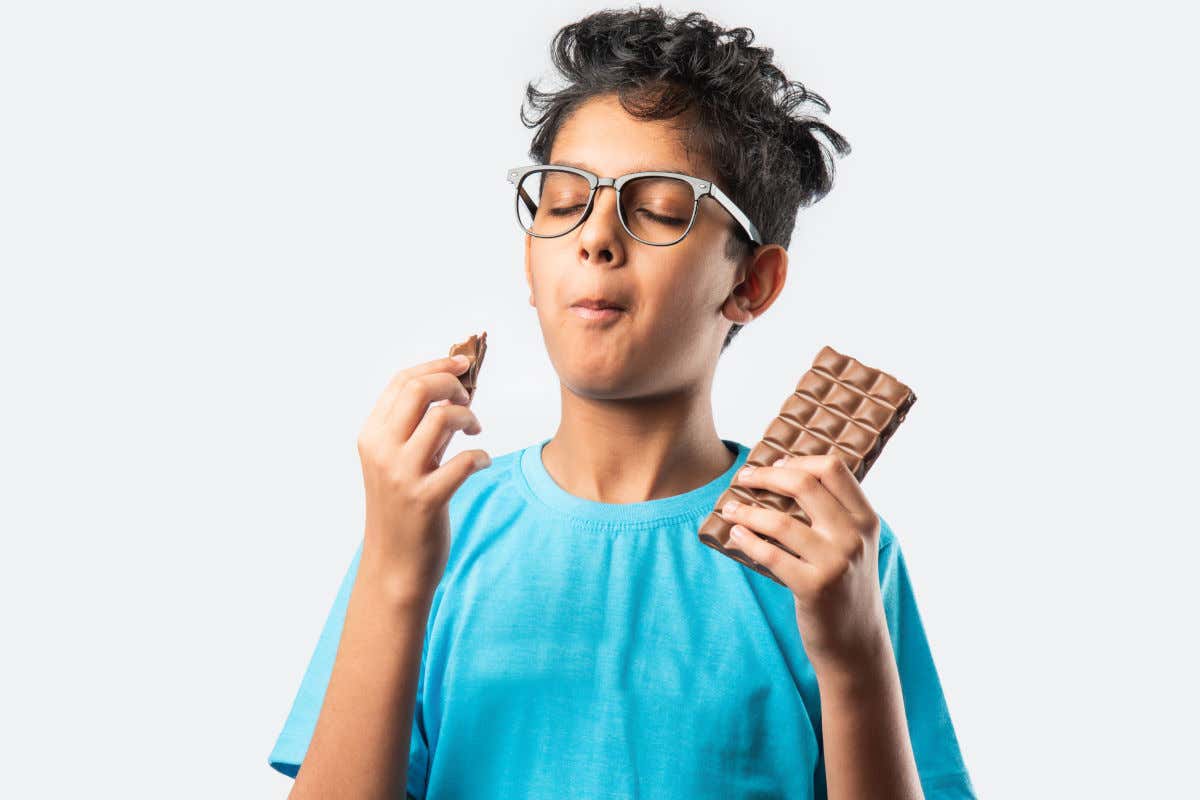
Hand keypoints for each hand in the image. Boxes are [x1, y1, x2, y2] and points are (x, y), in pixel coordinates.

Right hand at [356, 354, 489, 600]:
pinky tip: (481, 464)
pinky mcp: (425, 500)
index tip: (463, 364)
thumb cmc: (402, 510)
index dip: (436, 365)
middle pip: (419, 389)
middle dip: (452, 384)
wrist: (393, 567)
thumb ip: (419, 429)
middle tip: (469, 401)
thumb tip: (452, 390)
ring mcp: (401, 475)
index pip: (402, 382)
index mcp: (371, 436)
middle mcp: (381, 451)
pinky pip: (464, 462)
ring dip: (469, 418)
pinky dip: (480, 457)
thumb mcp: (401, 462)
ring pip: (442, 418)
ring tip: (475, 433)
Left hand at [723, 454, 888, 669]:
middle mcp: (854, 536)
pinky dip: (747, 540)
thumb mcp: (853, 545)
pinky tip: (735, 535)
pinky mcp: (813, 587)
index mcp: (865, 519)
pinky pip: (770, 555)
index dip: (799, 459)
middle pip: (804, 484)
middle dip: (766, 476)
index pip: (833, 468)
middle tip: (744, 477)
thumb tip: (787, 475)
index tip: (775, 462)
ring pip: (780, 522)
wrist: (856, 642)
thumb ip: (833, 515)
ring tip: (729, 509)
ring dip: (747, 512)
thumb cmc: (846, 587)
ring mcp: (835, 562)